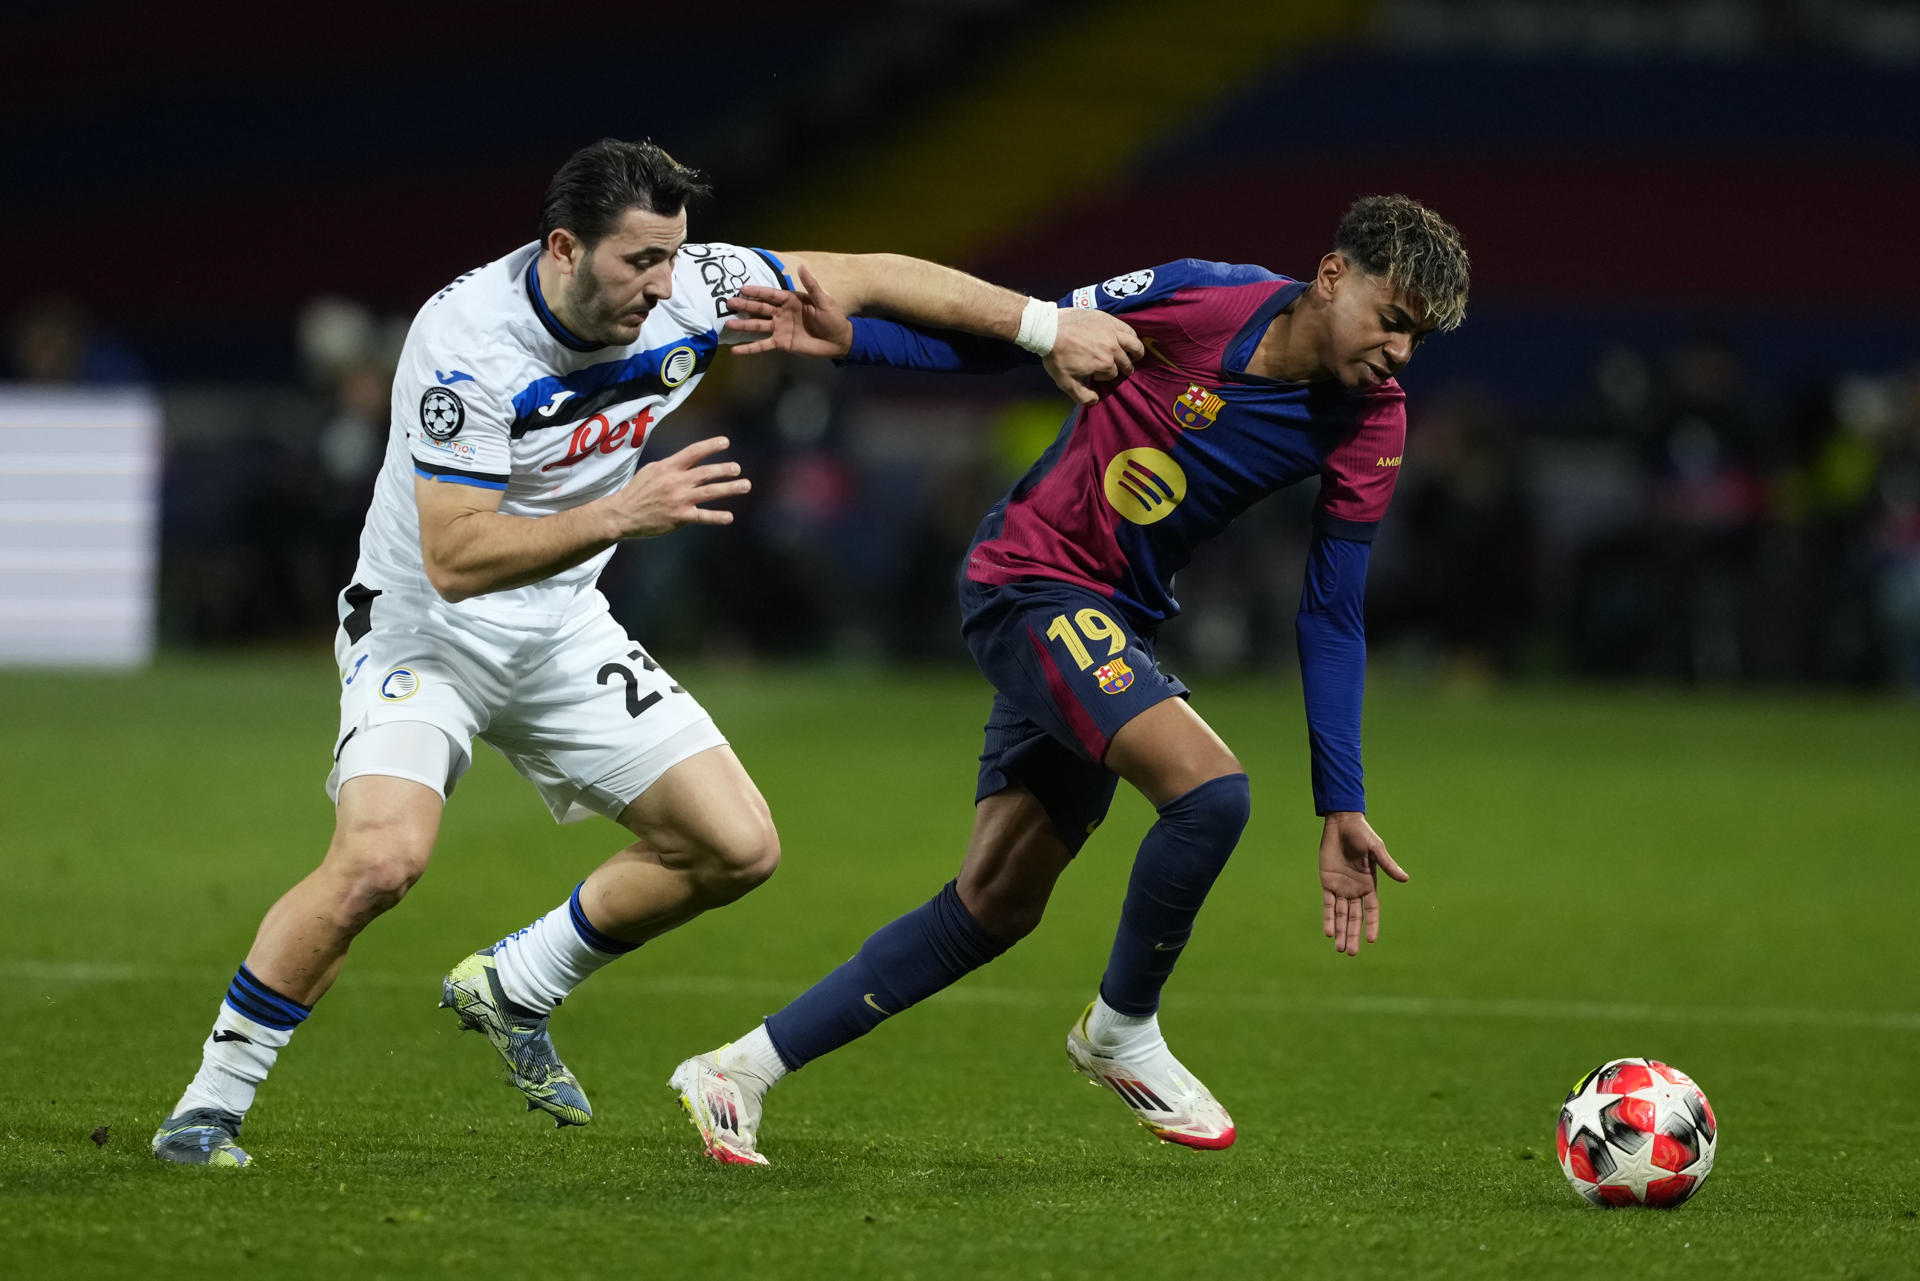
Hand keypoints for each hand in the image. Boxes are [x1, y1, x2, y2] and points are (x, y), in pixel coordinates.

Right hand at [603, 436, 749, 536]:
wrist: (623, 513)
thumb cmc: (638, 491)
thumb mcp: (652, 470)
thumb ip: (671, 465)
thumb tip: (689, 459)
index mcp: (668, 467)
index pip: (693, 452)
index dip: (710, 446)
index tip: (726, 442)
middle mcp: (676, 482)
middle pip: (705, 472)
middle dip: (724, 469)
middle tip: (737, 468)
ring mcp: (679, 499)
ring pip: (709, 492)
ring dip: (729, 488)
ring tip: (745, 485)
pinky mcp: (679, 517)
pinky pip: (702, 516)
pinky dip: (717, 517)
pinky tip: (730, 517)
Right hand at [723, 262, 853, 357]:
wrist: (838, 341)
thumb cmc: (833, 318)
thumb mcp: (824, 301)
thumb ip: (811, 285)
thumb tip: (802, 266)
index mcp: (790, 300)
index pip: (770, 294)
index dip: (757, 292)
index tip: (742, 288)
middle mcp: (781, 313)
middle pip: (760, 308)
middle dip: (745, 305)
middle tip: (728, 303)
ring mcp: (779, 328)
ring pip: (758, 325)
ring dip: (743, 325)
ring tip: (728, 324)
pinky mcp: (781, 343)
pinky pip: (763, 345)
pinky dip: (750, 348)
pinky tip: (736, 350)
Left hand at [1042, 308, 1144, 404]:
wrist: (1049, 329)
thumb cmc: (1056, 356)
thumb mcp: (1065, 382)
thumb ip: (1081, 395)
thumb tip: (1096, 401)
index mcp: (1103, 364)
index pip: (1113, 374)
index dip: (1106, 376)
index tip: (1098, 374)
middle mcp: (1112, 348)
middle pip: (1125, 361)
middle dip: (1125, 367)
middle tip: (1124, 368)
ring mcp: (1112, 332)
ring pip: (1134, 344)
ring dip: (1137, 352)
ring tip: (1137, 355)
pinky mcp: (1109, 319)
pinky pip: (1128, 328)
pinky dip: (1132, 335)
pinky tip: (1131, 339)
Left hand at [1319, 811, 1408, 956]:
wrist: (1342, 823)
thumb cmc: (1362, 834)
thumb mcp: (1376, 850)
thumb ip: (1387, 865)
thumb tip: (1405, 879)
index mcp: (1369, 885)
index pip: (1372, 911)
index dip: (1371, 925)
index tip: (1370, 940)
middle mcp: (1355, 890)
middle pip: (1355, 918)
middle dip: (1353, 935)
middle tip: (1350, 953)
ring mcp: (1341, 888)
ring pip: (1340, 915)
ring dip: (1340, 931)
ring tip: (1339, 949)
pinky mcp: (1327, 882)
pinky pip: (1327, 904)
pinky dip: (1327, 918)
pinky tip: (1328, 932)